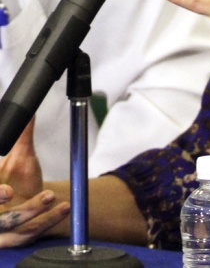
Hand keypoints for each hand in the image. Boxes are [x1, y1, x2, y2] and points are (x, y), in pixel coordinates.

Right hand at [0, 120, 69, 246]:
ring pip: (12, 225)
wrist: (25, 205)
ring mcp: (0, 230)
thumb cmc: (16, 180)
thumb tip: (29, 109)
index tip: (7, 190)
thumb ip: (21, 136)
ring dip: (32, 211)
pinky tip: (63, 208)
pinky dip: (49, 221)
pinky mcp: (16, 240)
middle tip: (13, 192)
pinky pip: (30, 234)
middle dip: (2, 204)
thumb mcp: (17, 157)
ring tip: (51, 196)